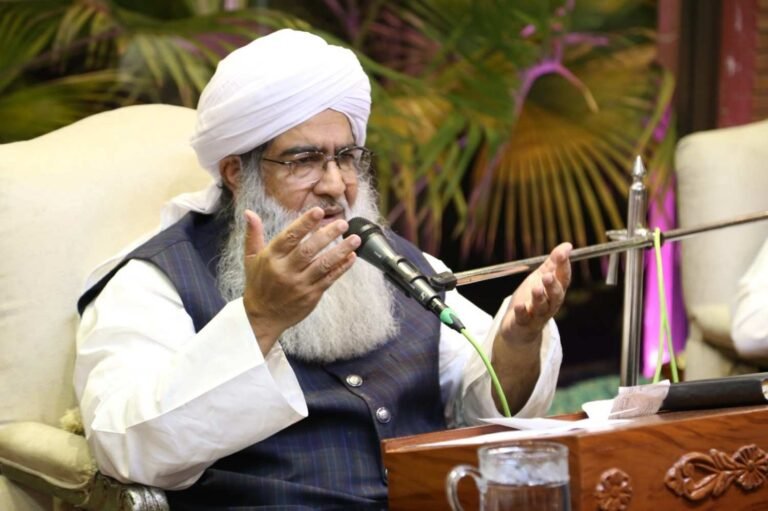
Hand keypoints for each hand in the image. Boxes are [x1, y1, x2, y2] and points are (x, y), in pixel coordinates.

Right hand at [241, 207, 360, 352]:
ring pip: (323, 265)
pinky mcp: (311, 296)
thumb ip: (253, 235)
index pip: (289, 237)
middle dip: (327, 235)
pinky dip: (342, 268)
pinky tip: (352, 257)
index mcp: (271, 258)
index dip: (304, 223)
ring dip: (341, 251)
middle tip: (343, 224)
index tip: (318, 211)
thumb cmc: (258, 284)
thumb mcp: (251, 259)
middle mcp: (285, 270)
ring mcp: (299, 284)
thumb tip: (249, 212)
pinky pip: (329, 279)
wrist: (263, 317)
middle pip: (309, 250)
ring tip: (355, 239)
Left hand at [501, 242, 571, 344]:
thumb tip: (567, 245)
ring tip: (536, 288)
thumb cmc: (532, 297)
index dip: (564, 265)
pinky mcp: (524, 323)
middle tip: (548, 276)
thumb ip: (553, 262)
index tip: (563, 252)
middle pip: (555, 295)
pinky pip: (524, 319)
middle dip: (553, 285)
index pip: (563, 278)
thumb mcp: (541, 277)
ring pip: (541, 307)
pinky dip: (522, 313)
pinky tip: (519, 306)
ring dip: (539, 298)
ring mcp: (537, 315)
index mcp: (555, 290)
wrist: (518, 324)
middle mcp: (550, 304)